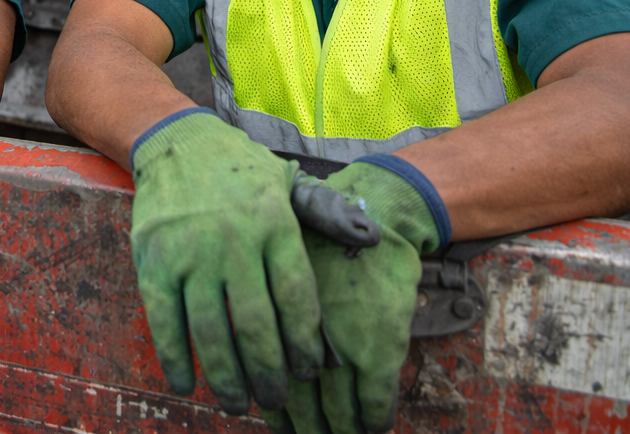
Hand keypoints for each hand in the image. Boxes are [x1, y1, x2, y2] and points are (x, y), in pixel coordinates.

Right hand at [130, 110, 324, 413]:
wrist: (177, 140)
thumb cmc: (240, 170)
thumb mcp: (288, 183)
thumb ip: (327, 214)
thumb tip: (370, 238)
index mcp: (274, 223)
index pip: (296, 298)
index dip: (304, 343)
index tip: (308, 371)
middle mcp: (234, 240)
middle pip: (255, 325)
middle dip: (268, 373)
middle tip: (275, 400)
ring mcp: (190, 252)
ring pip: (211, 331)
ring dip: (225, 376)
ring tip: (236, 402)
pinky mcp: (153, 260)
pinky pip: (164, 320)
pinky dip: (175, 357)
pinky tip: (185, 384)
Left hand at [278, 161, 442, 433]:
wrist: (375, 217)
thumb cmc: (321, 238)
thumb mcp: (277, 267)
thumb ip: (268, 308)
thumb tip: (251, 344)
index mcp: (273, 323)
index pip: (267, 380)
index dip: (274, 409)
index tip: (277, 419)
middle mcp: (301, 340)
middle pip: (298, 406)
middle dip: (304, 429)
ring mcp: (341, 349)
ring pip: (336, 413)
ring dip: (338, 433)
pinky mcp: (378, 350)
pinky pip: (375, 404)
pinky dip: (373, 421)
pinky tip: (373, 426)